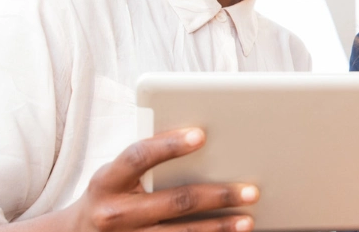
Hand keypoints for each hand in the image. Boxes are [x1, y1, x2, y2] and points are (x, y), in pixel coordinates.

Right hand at [68, 128, 258, 231]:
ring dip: (219, 226)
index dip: (169, 145)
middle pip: (176, 201)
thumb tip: (202, 141)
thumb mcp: (116, 173)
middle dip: (218, 195)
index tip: (201, 135)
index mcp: (107, 181)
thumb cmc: (110, 193)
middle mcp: (115, 213)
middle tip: (251, 190)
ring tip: (248, 219)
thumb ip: (149, 158)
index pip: (138, 157)